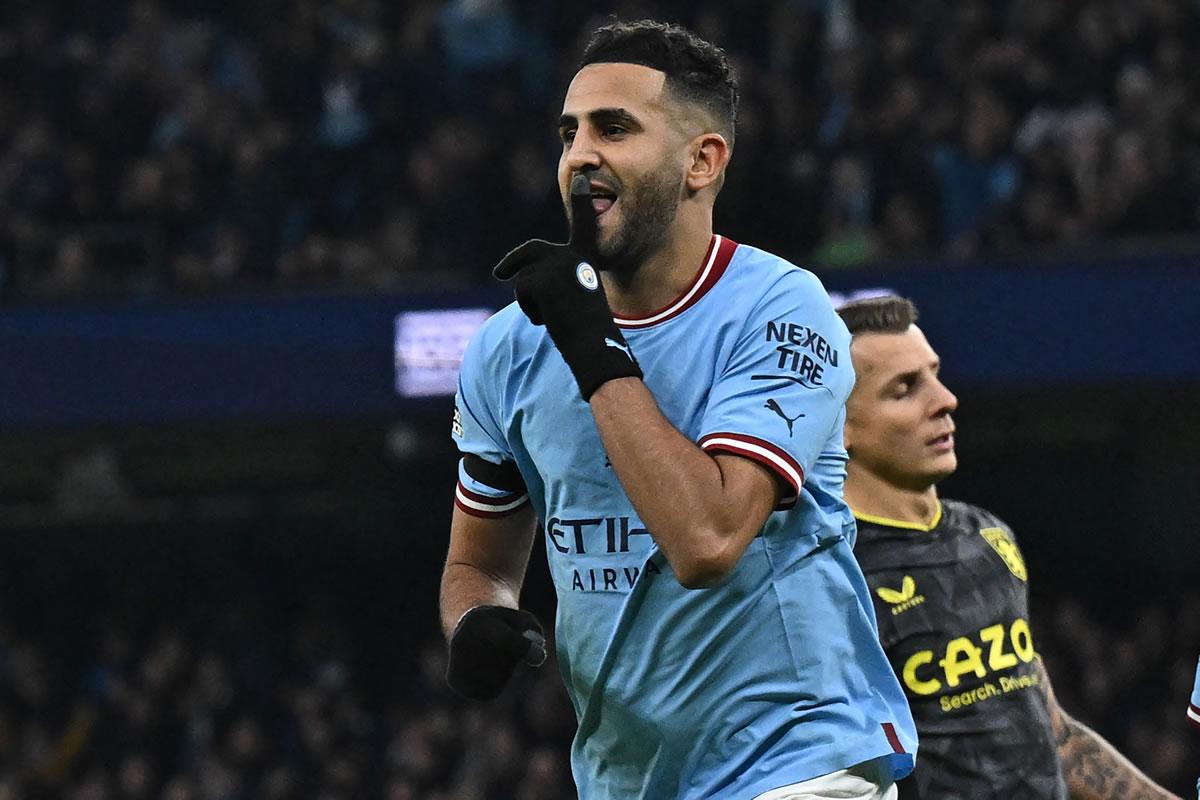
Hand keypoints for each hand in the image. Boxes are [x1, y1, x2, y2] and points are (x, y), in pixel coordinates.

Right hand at [445, 606, 546, 700]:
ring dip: (503, 673)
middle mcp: (462, 641)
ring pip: (496, 680)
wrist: (468, 629)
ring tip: (493, 657)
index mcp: (479, 621)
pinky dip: (494, 685)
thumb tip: (537, 656)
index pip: (506, 640)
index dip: (525, 648)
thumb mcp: (519, 619)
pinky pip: (487, 692)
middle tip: (504, 647)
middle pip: (503, 662)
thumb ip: (533, 631)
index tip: (540, 655)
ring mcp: (456, 661)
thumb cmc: (501, 624)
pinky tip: (485, 670)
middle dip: (512, 659)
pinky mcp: (455, 680)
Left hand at [493, 173, 641, 399]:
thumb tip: (533, 283)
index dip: (582, 202)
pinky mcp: (540, 278)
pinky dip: (529, 309)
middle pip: (532, 251)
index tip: (581, 177)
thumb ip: (562, 282)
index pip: (584, 224)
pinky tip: (547, 319)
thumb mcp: (578, 297)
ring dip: (528, 300)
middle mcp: (572, 255)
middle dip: (513, 260)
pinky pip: (522, 291)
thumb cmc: (590, 329)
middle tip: (498, 273)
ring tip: (551, 316)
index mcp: (586, 258)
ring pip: (524, 278)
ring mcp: (556, 264)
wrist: (593, 342)